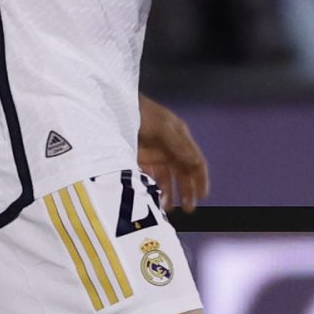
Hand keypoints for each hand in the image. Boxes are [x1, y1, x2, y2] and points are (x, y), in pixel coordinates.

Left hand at [137, 95, 209, 213]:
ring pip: (167, 178)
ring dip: (169, 192)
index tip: (202, 196)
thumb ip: (179, 146)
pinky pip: (150, 177)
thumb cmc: (141, 112)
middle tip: (188, 208)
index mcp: (180, 137)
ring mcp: (154, 154)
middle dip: (186, 190)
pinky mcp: (138, 159)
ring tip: (167, 208)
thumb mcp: (163, 127)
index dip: (201, 179)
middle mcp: (170, 147)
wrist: (111, 105)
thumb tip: (197, 163)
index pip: (196, 162)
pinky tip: (152, 198)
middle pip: (183, 173)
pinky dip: (153, 187)